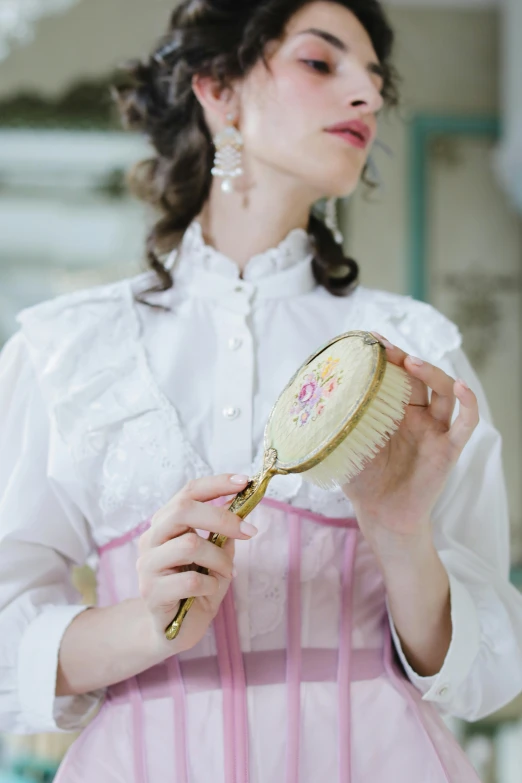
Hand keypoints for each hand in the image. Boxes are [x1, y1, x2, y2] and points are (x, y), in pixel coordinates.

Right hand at [136, 474, 255, 653]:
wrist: (173, 629)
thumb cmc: (196, 587)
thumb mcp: (216, 556)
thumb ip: (224, 534)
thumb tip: (243, 506)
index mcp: (166, 523)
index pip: (187, 492)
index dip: (216, 484)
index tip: (244, 482)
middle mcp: (151, 539)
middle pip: (182, 511)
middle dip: (221, 517)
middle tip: (249, 532)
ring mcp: (148, 565)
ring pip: (189, 545)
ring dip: (219, 558)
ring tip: (227, 572)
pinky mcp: (151, 592)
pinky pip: (191, 580)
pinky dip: (211, 584)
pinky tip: (210, 590)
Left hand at [342, 333, 479, 546]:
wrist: (380, 515)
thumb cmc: (361, 480)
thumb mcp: (340, 446)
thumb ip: (327, 425)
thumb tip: (294, 403)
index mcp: (391, 411)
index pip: (394, 375)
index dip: (386, 357)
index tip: (370, 340)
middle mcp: (416, 415)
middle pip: (418, 377)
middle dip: (403, 359)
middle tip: (386, 350)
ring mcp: (434, 429)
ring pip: (443, 392)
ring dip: (432, 373)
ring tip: (413, 363)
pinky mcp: (449, 448)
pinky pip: (466, 422)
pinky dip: (468, 402)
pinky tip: (460, 387)